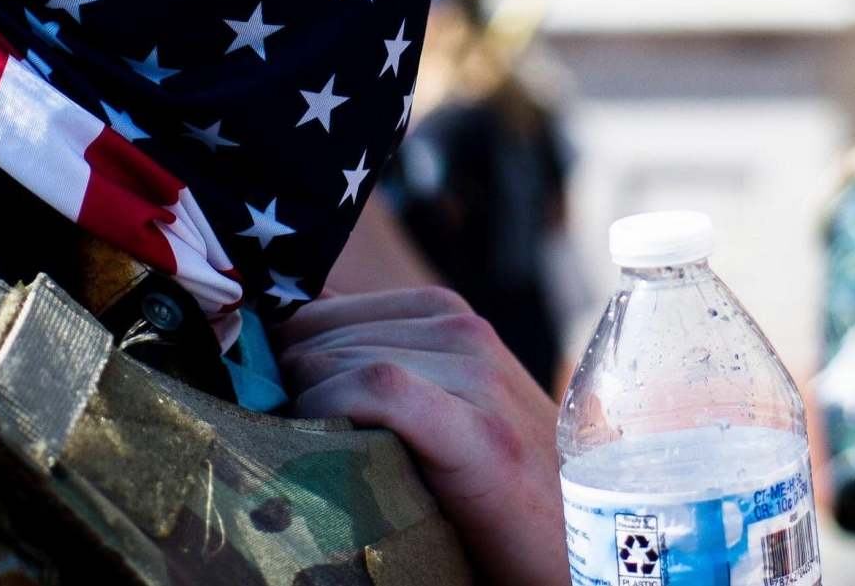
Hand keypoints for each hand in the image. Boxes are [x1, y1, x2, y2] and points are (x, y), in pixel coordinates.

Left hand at [274, 287, 566, 585]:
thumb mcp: (435, 407)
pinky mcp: (480, 431)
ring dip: (307, 412)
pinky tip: (339, 453)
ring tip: (323, 463)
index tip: (275, 416)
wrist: (579, 543)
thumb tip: (275, 355)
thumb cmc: (492, 486)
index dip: (281, 364)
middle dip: (289, 392)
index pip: (317, 312)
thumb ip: (374, 368)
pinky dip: (335, 413)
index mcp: (446, 315)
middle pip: (318, 338)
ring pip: (337, 360)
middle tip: (298, 450)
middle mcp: (462, 328)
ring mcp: (476, 373)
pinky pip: (375, 387)